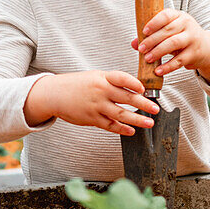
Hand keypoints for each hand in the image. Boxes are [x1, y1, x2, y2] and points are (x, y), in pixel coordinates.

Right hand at [24, 71, 157, 135]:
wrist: (54, 94)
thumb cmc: (77, 84)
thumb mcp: (95, 77)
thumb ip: (113, 82)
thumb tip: (134, 90)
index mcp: (102, 78)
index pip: (121, 78)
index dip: (134, 83)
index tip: (144, 89)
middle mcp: (100, 91)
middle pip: (126, 98)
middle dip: (144, 104)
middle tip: (156, 109)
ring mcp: (96, 106)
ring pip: (121, 114)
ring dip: (137, 119)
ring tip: (150, 123)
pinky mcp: (92, 118)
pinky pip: (110, 125)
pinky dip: (122, 129)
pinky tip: (131, 131)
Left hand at [132, 9, 209, 84]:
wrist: (206, 47)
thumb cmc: (182, 37)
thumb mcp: (170, 32)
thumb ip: (151, 36)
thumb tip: (134, 43)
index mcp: (179, 16)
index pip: (166, 15)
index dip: (154, 23)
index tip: (144, 31)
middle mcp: (187, 24)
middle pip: (168, 30)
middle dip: (152, 40)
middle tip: (141, 48)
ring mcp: (192, 38)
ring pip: (174, 43)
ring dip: (159, 51)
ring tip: (148, 58)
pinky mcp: (194, 53)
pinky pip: (179, 60)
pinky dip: (168, 66)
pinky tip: (158, 70)